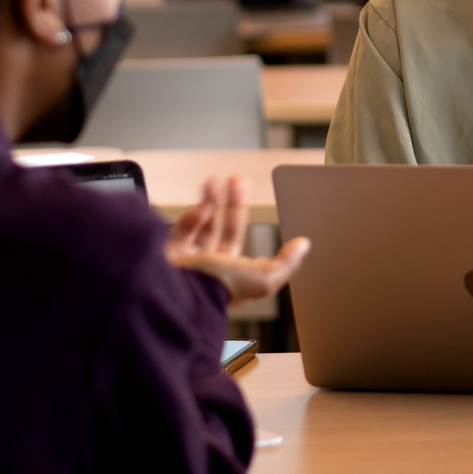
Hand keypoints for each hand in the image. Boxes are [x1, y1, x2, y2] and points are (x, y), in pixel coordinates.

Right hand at [164, 175, 312, 304]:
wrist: (176, 295)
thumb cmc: (218, 290)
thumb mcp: (264, 278)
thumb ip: (287, 262)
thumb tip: (304, 245)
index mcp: (234, 277)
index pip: (242, 246)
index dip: (244, 220)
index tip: (252, 200)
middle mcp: (211, 269)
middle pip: (223, 228)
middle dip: (231, 203)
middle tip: (236, 179)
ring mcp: (189, 261)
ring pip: (202, 226)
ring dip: (210, 201)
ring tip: (213, 182)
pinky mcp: (169, 253)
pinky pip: (182, 230)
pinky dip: (191, 218)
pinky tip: (200, 210)